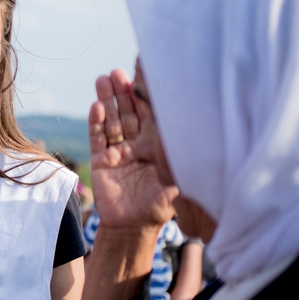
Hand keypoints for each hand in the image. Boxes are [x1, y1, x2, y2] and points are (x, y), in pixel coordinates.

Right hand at [88, 68, 176, 229]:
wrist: (134, 227)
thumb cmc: (159, 206)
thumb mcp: (177, 182)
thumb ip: (183, 162)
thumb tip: (202, 137)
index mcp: (154, 147)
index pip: (150, 116)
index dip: (145, 97)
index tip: (142, 75)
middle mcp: (135, 146)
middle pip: (128, 114)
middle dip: (123, 93)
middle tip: (117, 72)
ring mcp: (117, 152)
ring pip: (111, 122)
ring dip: (107, 101)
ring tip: (102, 80)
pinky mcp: (100, 162)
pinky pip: (98, 139)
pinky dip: (96, 123)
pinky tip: (96, 106)